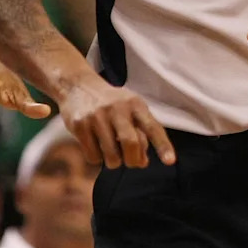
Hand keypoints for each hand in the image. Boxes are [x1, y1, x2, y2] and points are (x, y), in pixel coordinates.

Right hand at [59, 75, 174, 168]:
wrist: (76, 85)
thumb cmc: (110, 103)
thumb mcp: (130, 109)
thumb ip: (141, 133)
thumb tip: (143, 162)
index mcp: (135, 104)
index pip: (152, 127)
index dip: (162, 145)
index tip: (170, 161)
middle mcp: (117, 108)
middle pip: (131, 144)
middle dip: (133, 161)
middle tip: (129, 160)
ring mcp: (96, 116)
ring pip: (112, 156)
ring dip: (114, 162)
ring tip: (110, 151)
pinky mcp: (79, 125)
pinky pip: (93, 157)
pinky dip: (96, 158)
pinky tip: (94, 145)